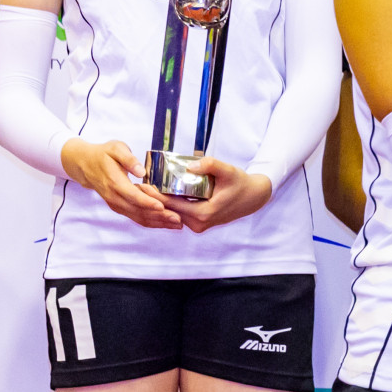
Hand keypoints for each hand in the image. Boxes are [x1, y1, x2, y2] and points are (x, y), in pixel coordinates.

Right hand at [60, 139, 181, 229]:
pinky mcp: (119, 207)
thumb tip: (140, 171)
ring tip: (177, 224)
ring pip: (138, 217)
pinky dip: (151, 222)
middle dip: (158, 216)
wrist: (85, 165)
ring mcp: (116, 204)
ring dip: (157, 222)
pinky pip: (136, 217)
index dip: (147, 202)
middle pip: (138, 210)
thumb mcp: (115, 149)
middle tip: (178, 219)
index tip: (162, 206)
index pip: (132, 196)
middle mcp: (114, 197)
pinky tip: (166, 224)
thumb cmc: (103, 155)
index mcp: (114, 182)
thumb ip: (128, 159)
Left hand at [152, 158, 273, 233]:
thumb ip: (210, 165)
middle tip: (137, 186)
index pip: (171, 204)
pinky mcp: (199, 224)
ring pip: (172, 214)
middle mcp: (199, 224)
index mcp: (203, 213)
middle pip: (168, 211)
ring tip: (144, 190)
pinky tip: (159, 196)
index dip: (154, 195)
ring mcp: (199, 226)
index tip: (141, 185)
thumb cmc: (241, 183)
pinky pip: (179, 215)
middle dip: (152, 199)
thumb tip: (190, 166)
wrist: (254, 197)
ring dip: (160, 203)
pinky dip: (169, 206)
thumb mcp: (228, 170)